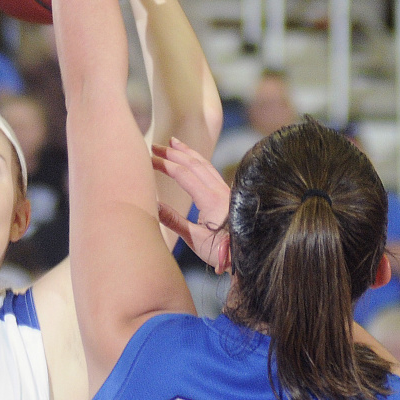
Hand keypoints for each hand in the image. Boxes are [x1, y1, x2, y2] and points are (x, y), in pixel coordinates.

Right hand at [153, 136, 230, 273]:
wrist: (250, 256)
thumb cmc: (222, 252)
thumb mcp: (195, 239)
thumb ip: (173, 220)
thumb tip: (152, 205)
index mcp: (211, 200)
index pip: (183, 174)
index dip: (165, 164)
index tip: (149, 160)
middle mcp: (220, 191)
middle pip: (194, 164)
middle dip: (174, 153)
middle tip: (156, 146)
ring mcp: (226, 191)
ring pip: (205, 164)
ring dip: (188, 152)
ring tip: (174, 142)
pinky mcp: (228, 195)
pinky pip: (212, 171)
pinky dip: (199, 160)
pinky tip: (193, 160)